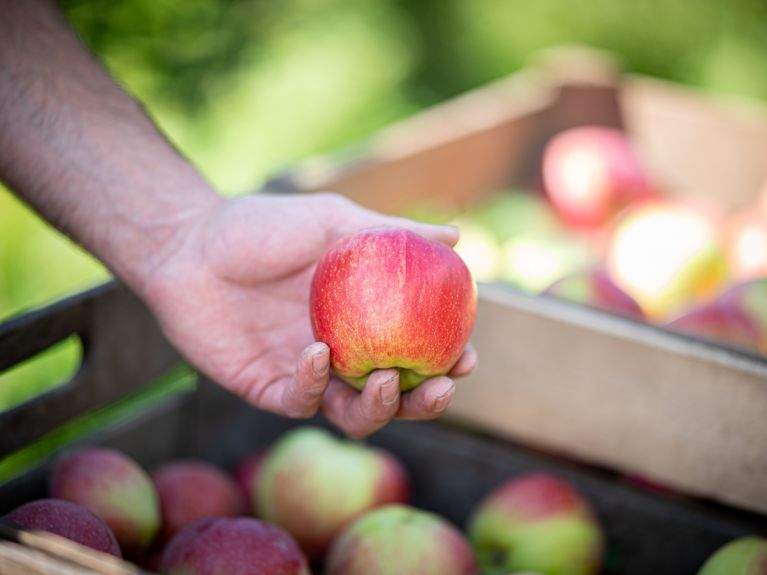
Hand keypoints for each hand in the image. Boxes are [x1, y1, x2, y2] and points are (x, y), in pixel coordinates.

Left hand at [141, 192, 476, 436]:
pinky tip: (318, 353)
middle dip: (424, 402)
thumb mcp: (333, 221)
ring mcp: (305, 375)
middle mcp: (342, 353)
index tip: (467, 355)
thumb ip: (391, 233)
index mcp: (364, 321)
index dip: (447, 361)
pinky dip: (315, 383)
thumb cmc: (262, 226)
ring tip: (387, 379)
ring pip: (353, 415)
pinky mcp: (267, 388)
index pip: (416, 351)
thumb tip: (457, 235)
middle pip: (395, 396)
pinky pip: (301, 401)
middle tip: (442, 386)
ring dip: (379, 407)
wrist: (190, 243)